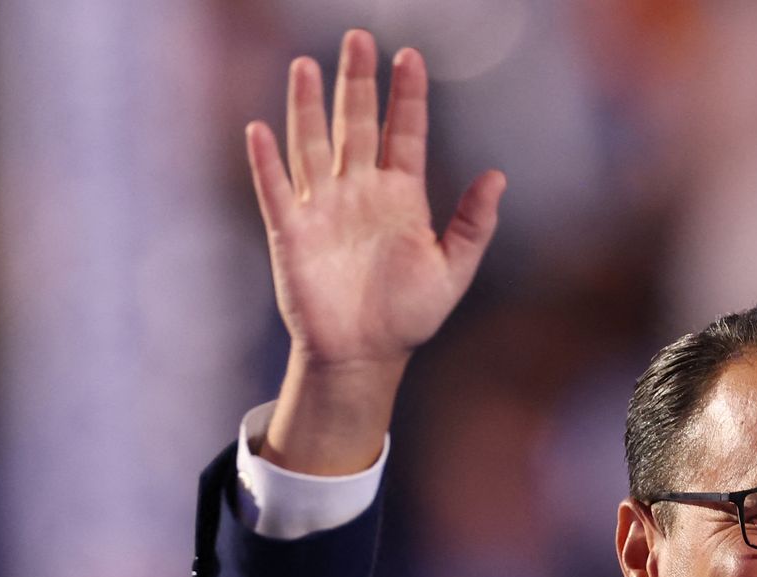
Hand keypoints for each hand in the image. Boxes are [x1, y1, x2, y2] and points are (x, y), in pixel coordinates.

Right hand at [248, 30, 504, 472]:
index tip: (411, 56)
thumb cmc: (409, 316)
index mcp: (401, 196)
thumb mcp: (453, 271)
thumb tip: (498, 176)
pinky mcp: (293, 234)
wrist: (365, 358)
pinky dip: (267, 163)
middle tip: (358, 38)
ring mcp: (323, 208)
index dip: (407, 96)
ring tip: (306, 65)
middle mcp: (360, 192)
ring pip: (313, 145)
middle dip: (357, 83)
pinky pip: (276, 191)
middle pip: (356, 125)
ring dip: (308, 107)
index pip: (404, 133)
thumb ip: (474, 224)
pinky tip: (259, 130)